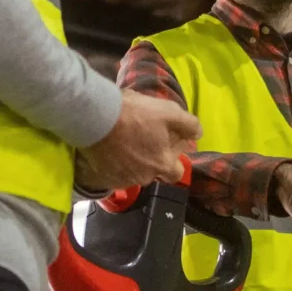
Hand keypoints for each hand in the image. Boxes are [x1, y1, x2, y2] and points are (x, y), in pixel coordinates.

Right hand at [76, 87, 198, 193]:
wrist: (93, 118)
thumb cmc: (133, 113)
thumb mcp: (167, 111)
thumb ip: (188, 124)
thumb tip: (198, 134)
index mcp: (163, 164)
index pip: (177, 172)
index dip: (175, 156)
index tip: (167, 141)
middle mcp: (145, 177)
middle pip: (155, 171)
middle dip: (153, 158)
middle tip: (145, 138)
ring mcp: (122, 180)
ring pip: (134, 172)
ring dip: (134, 159)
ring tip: (126, 139)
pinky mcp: (104, 177)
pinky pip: (115, 172)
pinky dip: (116, 162)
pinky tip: (112, 146)